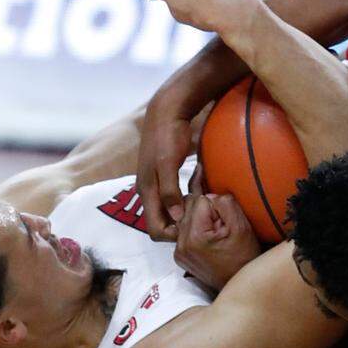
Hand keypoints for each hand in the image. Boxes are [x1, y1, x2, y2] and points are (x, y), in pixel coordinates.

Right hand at [136, 93, 194, 239]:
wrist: (166, 111)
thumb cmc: (167, 136)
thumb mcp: (168, 163)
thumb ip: (170, 191)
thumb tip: (176, 219)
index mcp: (146, 191)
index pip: (154, 229)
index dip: (172, 235)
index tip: (193, 229)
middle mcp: (148, 191)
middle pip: (160, 223)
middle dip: (178, 227)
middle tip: (200, 220)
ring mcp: (155, 184)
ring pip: (167, 212)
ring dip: (181, 215)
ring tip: (201, 210)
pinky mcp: (163, 176)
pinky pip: (172, 199)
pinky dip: (183, 203)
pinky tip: (197, 197)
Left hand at [173, 192, 261, 289]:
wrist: (241, 284)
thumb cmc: (244, 257)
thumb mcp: (241, 226)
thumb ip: (225, 203)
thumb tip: (210, 195)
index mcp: (195, 236)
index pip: (199, 199)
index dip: (215, 204)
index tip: (226, 218)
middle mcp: (181, 244)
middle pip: (187, 207)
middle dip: (205, 209)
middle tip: (221, 222)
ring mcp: (179, 252)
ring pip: (184, 217)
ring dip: (199, 218)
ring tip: (215, 230)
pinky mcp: (180, 256)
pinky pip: (183, 231)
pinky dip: (195, 229)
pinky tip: (209, 237)